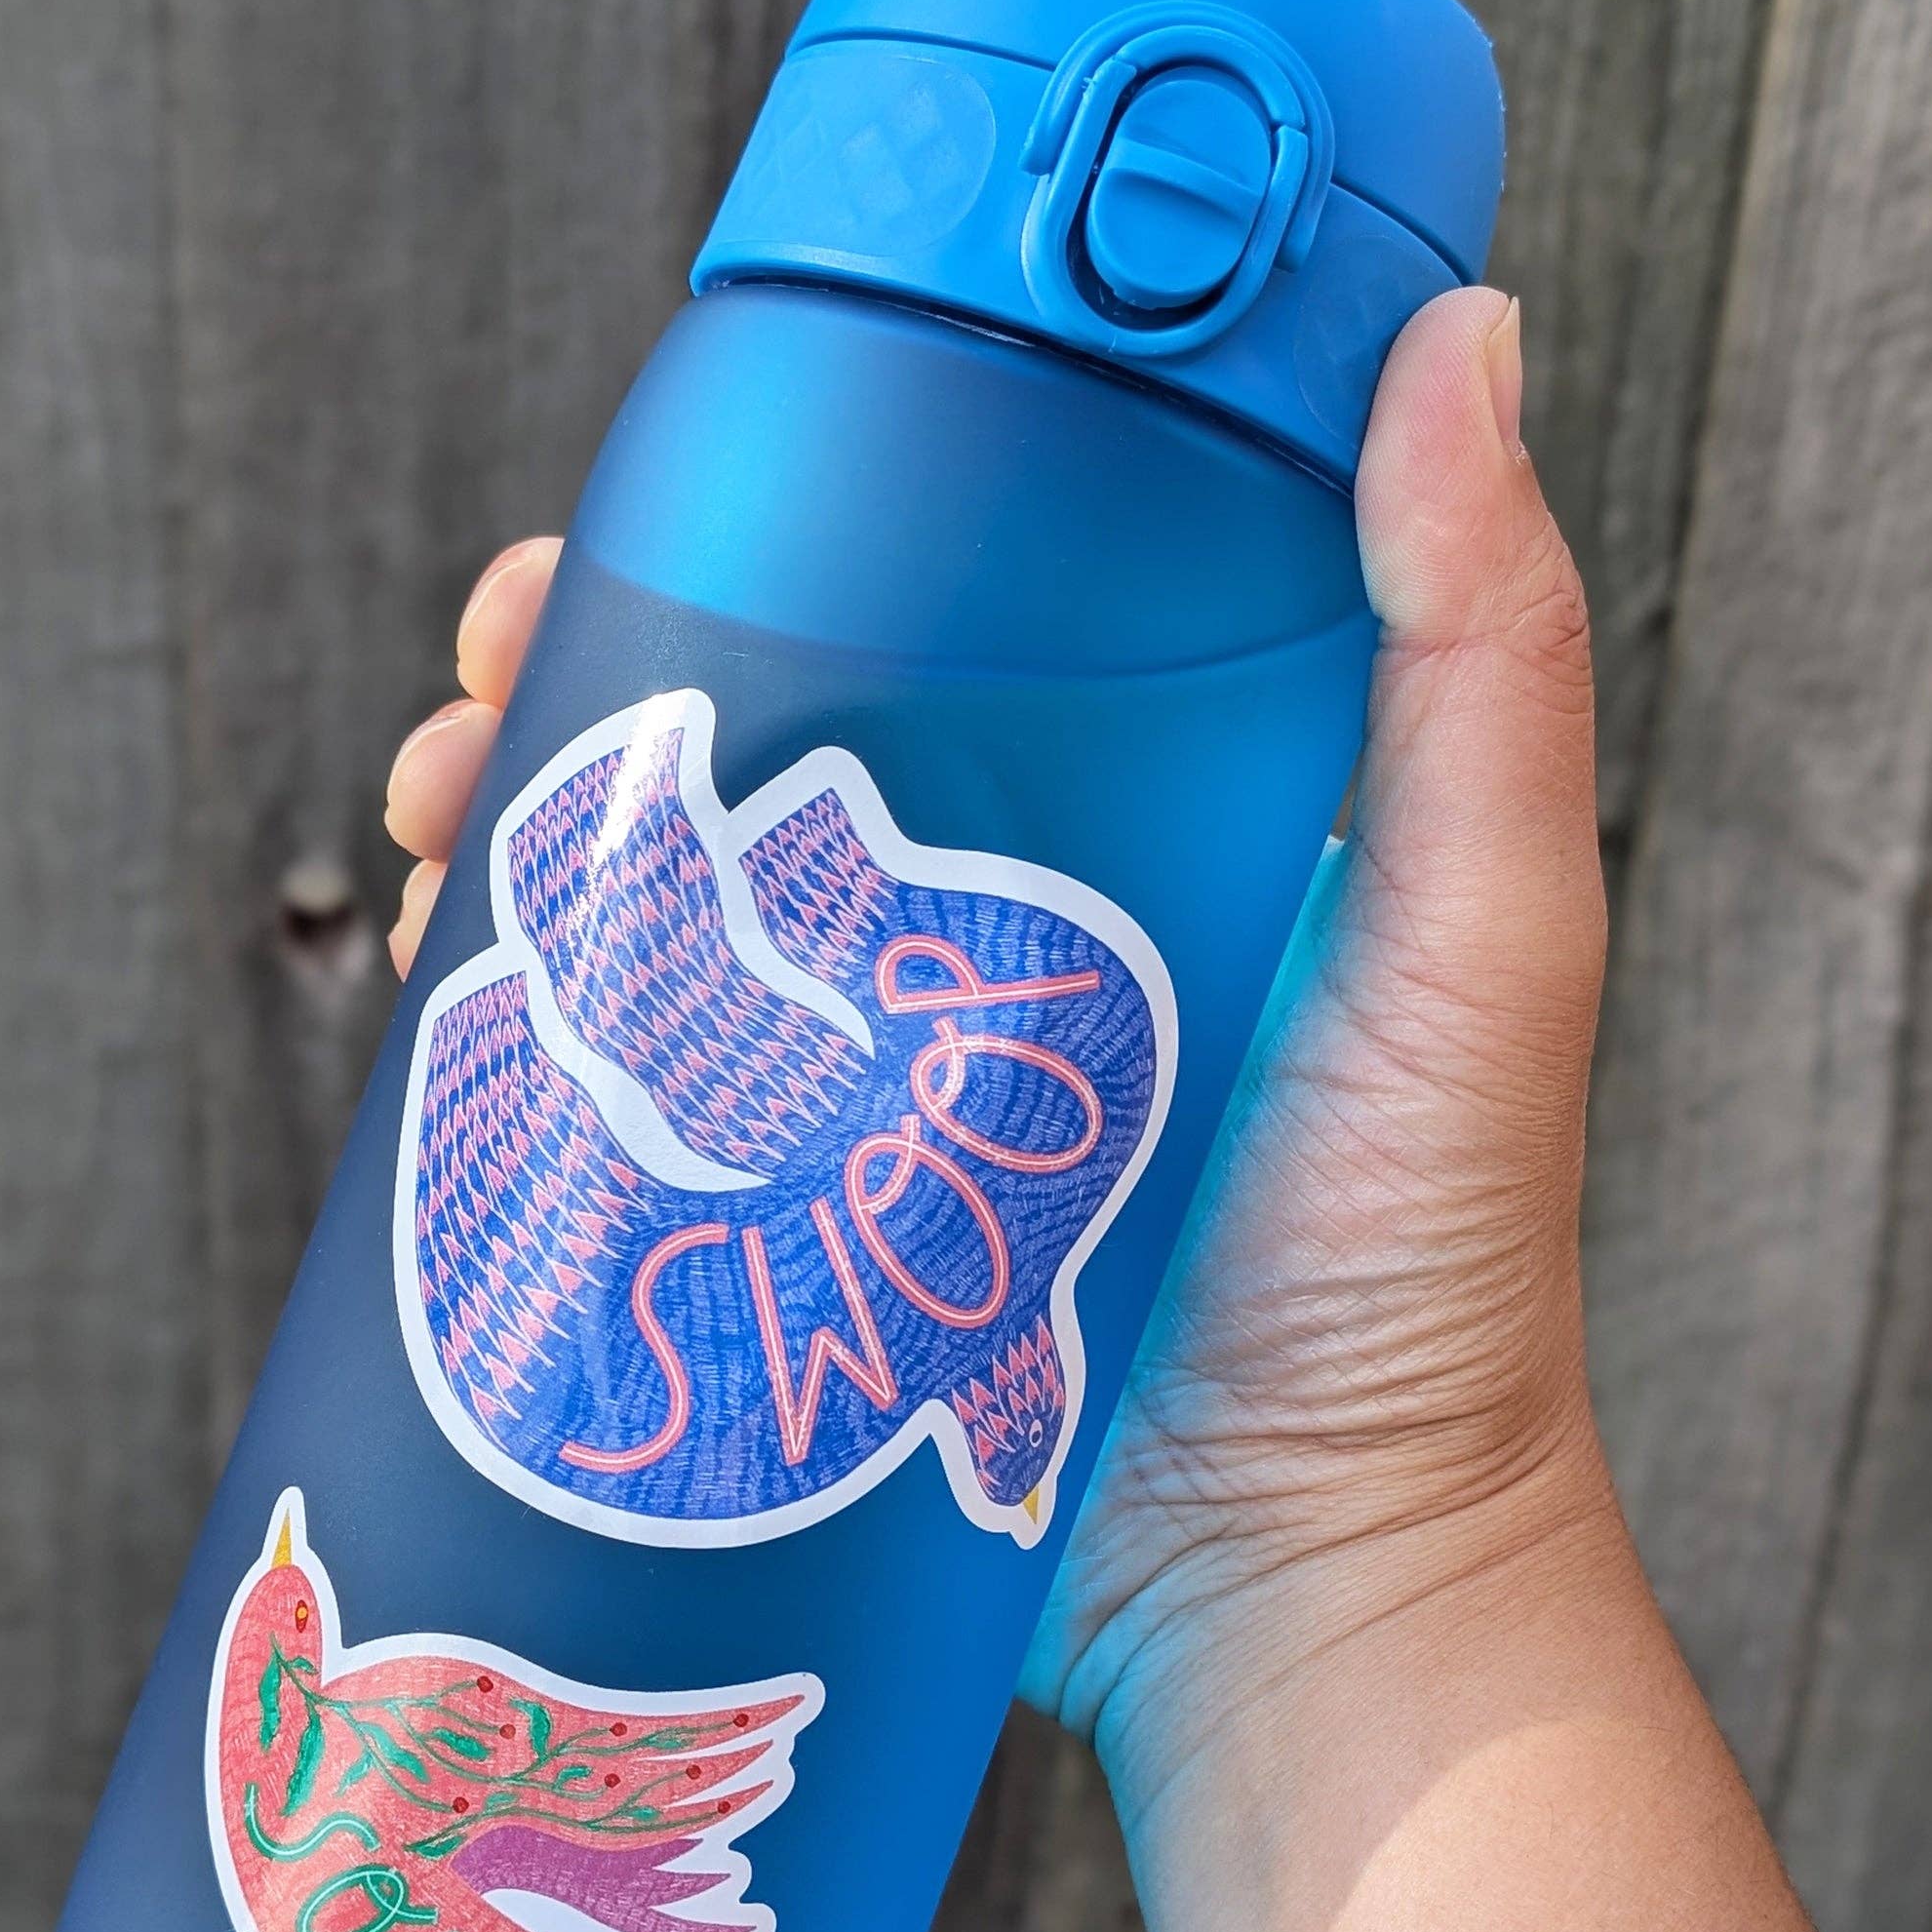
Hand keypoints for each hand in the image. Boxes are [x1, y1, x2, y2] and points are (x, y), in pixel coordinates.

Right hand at [383, 290, 1611, 1824]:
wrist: (1302, 1592)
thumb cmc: (1423, 1274)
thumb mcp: (1482, 934)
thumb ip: (1481, 657)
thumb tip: (1456, 338)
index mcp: (1130, 838)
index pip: (938, 624)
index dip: (794, 531)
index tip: (687, 485)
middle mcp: (974, 952)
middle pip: (748, 762)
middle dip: (600, 680)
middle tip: (510, 666)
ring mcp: (858, 1104)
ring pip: (651, 926)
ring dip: (526, 840)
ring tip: (450, 810)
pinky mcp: (777, 1247)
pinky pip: (618, 1112)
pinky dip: (514, 1034)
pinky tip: (451, 989)